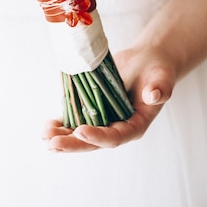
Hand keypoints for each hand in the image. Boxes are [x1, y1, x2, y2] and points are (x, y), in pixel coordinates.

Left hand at [42, 45, 175, 150]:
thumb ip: (160, 89)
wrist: (146, 62)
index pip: (115, 137)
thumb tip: (154, 96)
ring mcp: (104, 119)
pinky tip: (48, 126)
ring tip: (44, 135)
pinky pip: (76, 119)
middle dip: (72, 143)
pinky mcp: (94, 109)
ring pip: (81, 133)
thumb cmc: (157, 70)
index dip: (98, 136)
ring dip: (63, 136)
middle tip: (52, 143)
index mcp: (135, 125)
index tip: (80, 131)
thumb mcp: (162, 77)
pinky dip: (62, 123)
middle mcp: (117, 127)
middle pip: (93, 142)